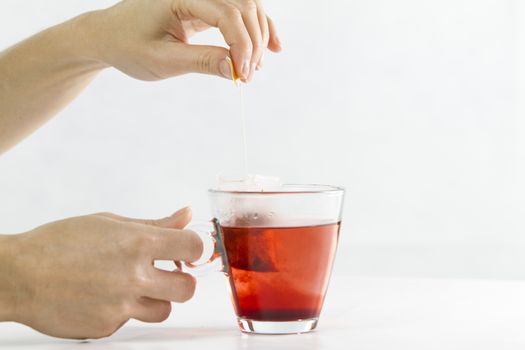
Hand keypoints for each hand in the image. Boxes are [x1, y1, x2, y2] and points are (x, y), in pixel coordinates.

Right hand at [2, 207, 201, 338]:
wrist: (19, 275)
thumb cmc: (58, 243)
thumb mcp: (109, 223)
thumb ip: (154, 224)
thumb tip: (185, 216)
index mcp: (137, 244)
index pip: (192, 248)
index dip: (194, 249)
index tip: (187, 251)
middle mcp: (133, 277)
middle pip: (186, 288)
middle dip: (180, 280)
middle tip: (166, 273)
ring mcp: (120, 307)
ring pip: (163, 311)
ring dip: (156, 299)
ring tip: (132, 286)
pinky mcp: (106, 328)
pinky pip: (130, 323)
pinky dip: (123, 311)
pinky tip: (104, 297)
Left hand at [86, 0, 281, 81]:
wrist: (107, 36)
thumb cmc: (128, 46)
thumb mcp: (163, 60)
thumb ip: (201, 61)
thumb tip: (235, 69)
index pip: (226, 14)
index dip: (241, 45)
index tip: (242, 75)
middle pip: (244, 6)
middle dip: (254, 42)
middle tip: (249, 75)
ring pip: (247, 7)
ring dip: (259, 36)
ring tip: (256, 68)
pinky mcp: (205, 7)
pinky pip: (239, 13)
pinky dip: (256, 30)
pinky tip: (271, 47)